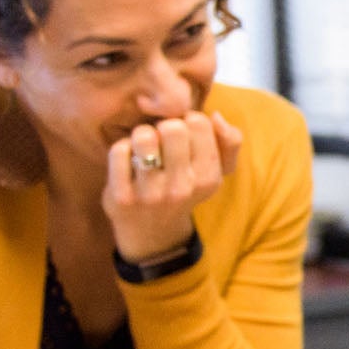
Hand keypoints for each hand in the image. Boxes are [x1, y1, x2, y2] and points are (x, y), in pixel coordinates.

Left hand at [104, 111, 242, 262]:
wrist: (153, 232)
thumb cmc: (185, 188)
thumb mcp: (216, 170)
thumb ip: (229, 141)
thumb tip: (216, 116)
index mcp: (208, 179)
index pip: (199, 122)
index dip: (187, 121)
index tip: (183, 137)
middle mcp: (182, 189)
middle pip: (172, 127)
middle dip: (164, 126)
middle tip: (162, 141)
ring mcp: (151, 195)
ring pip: (144, 136)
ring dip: (141, 135)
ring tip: (144, 148)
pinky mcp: (122, 197)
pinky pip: (119, 151)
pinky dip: (121, 150)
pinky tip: (128, 162)